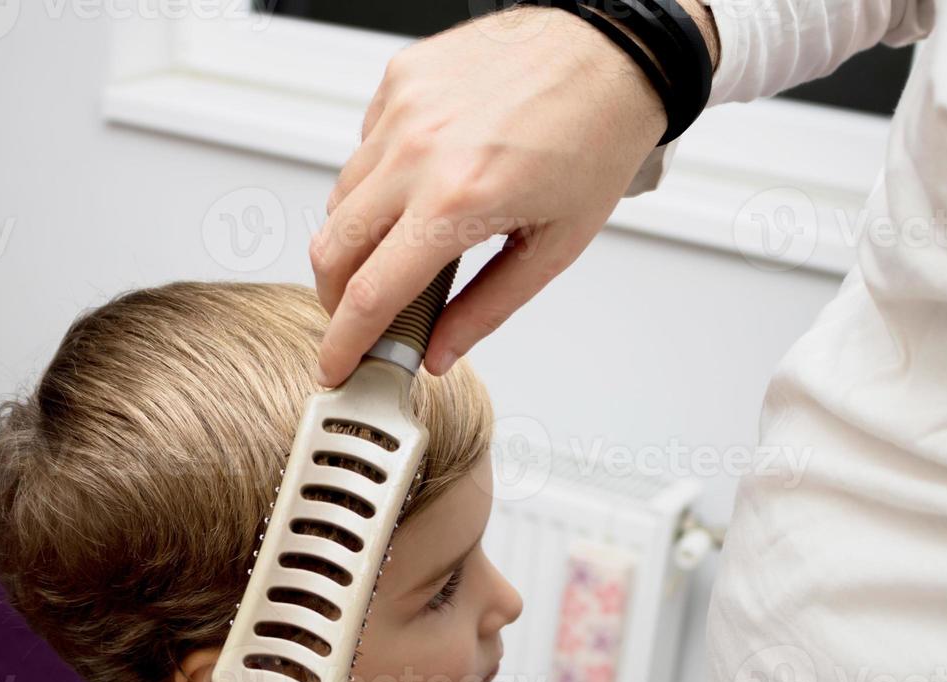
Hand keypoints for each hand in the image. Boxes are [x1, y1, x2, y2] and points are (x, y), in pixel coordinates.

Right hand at [311, 3, 716, 385]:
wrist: (613, 52)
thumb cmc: (596, 137)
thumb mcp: (554, 246)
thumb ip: (487, 308)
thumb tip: (439, 351)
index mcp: (459, 199)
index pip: (371, 293)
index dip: (345, 341)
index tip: (335, 364)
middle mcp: (419, 150)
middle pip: (333, 248)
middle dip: (336, 297)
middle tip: (360, 316)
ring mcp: (403, 108)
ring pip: (340, 196)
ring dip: (356, 237)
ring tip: (401, 246)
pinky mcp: (401, 79)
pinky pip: (363, 145)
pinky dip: (378, 177)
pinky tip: (420, 180)